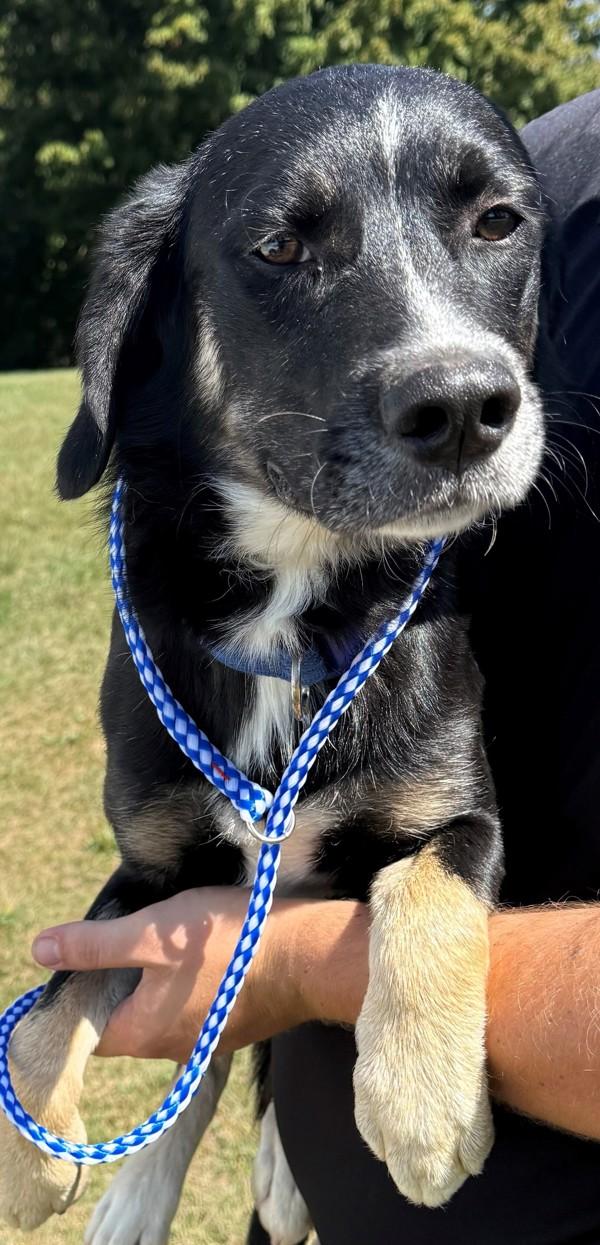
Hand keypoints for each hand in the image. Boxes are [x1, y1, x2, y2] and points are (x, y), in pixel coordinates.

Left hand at [32, 889, 316, 1060]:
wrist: (310, 956)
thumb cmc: (226, 942)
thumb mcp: (150, 933)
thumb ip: (94, 945)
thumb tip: (38, 951)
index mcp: (142, 1033)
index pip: (86, 1028)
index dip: (79, 993)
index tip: (88, 956)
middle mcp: (172, 1050)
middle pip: (125, 1018)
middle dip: (121, 979)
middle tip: (130, 933)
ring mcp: (208, 1042)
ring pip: (163, 1011)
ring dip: (158, 979)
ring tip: (169, 937)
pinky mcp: (237, 1026)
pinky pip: (198, 1008)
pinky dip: (192, 983)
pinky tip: (207, 950)